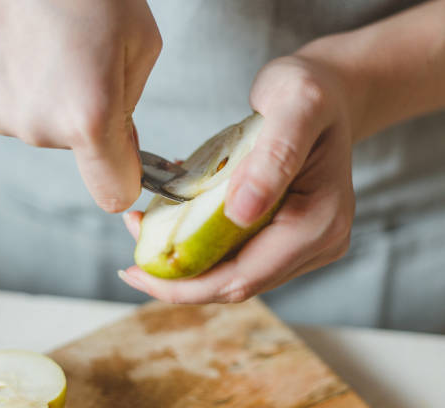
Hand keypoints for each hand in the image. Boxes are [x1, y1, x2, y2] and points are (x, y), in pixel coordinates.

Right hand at [0, 0, 161, 211]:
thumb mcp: (140, 41)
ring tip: (50, 43)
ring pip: (43, 126)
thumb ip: (131, 106)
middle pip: (78, 148)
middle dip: (90, 116)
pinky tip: (21, 44)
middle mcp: (37, 127)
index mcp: (87, 116)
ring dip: (53, 98)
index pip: (114, 191)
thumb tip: (117, 142)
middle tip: (85, 57)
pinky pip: (13, 107)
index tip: (130, 160)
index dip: (127, 177)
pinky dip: (23, 86)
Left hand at [120, 55, 355, 302]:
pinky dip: (202, 239)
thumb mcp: (296, 105)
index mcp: (320, 222)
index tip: (136, 272)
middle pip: (237, 283)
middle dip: (179, 275)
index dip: (187, 286)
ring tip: (146, 226)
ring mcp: (307, 244)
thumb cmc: (312, 91)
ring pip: (234, 271)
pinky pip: (238, 251)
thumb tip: (241, 213)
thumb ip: (274, 156)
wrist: (328, 91)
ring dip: (187, 258)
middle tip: (133, 244)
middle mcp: (319, 242)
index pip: (245, 277)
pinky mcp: (289, 235)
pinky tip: (174, 216)